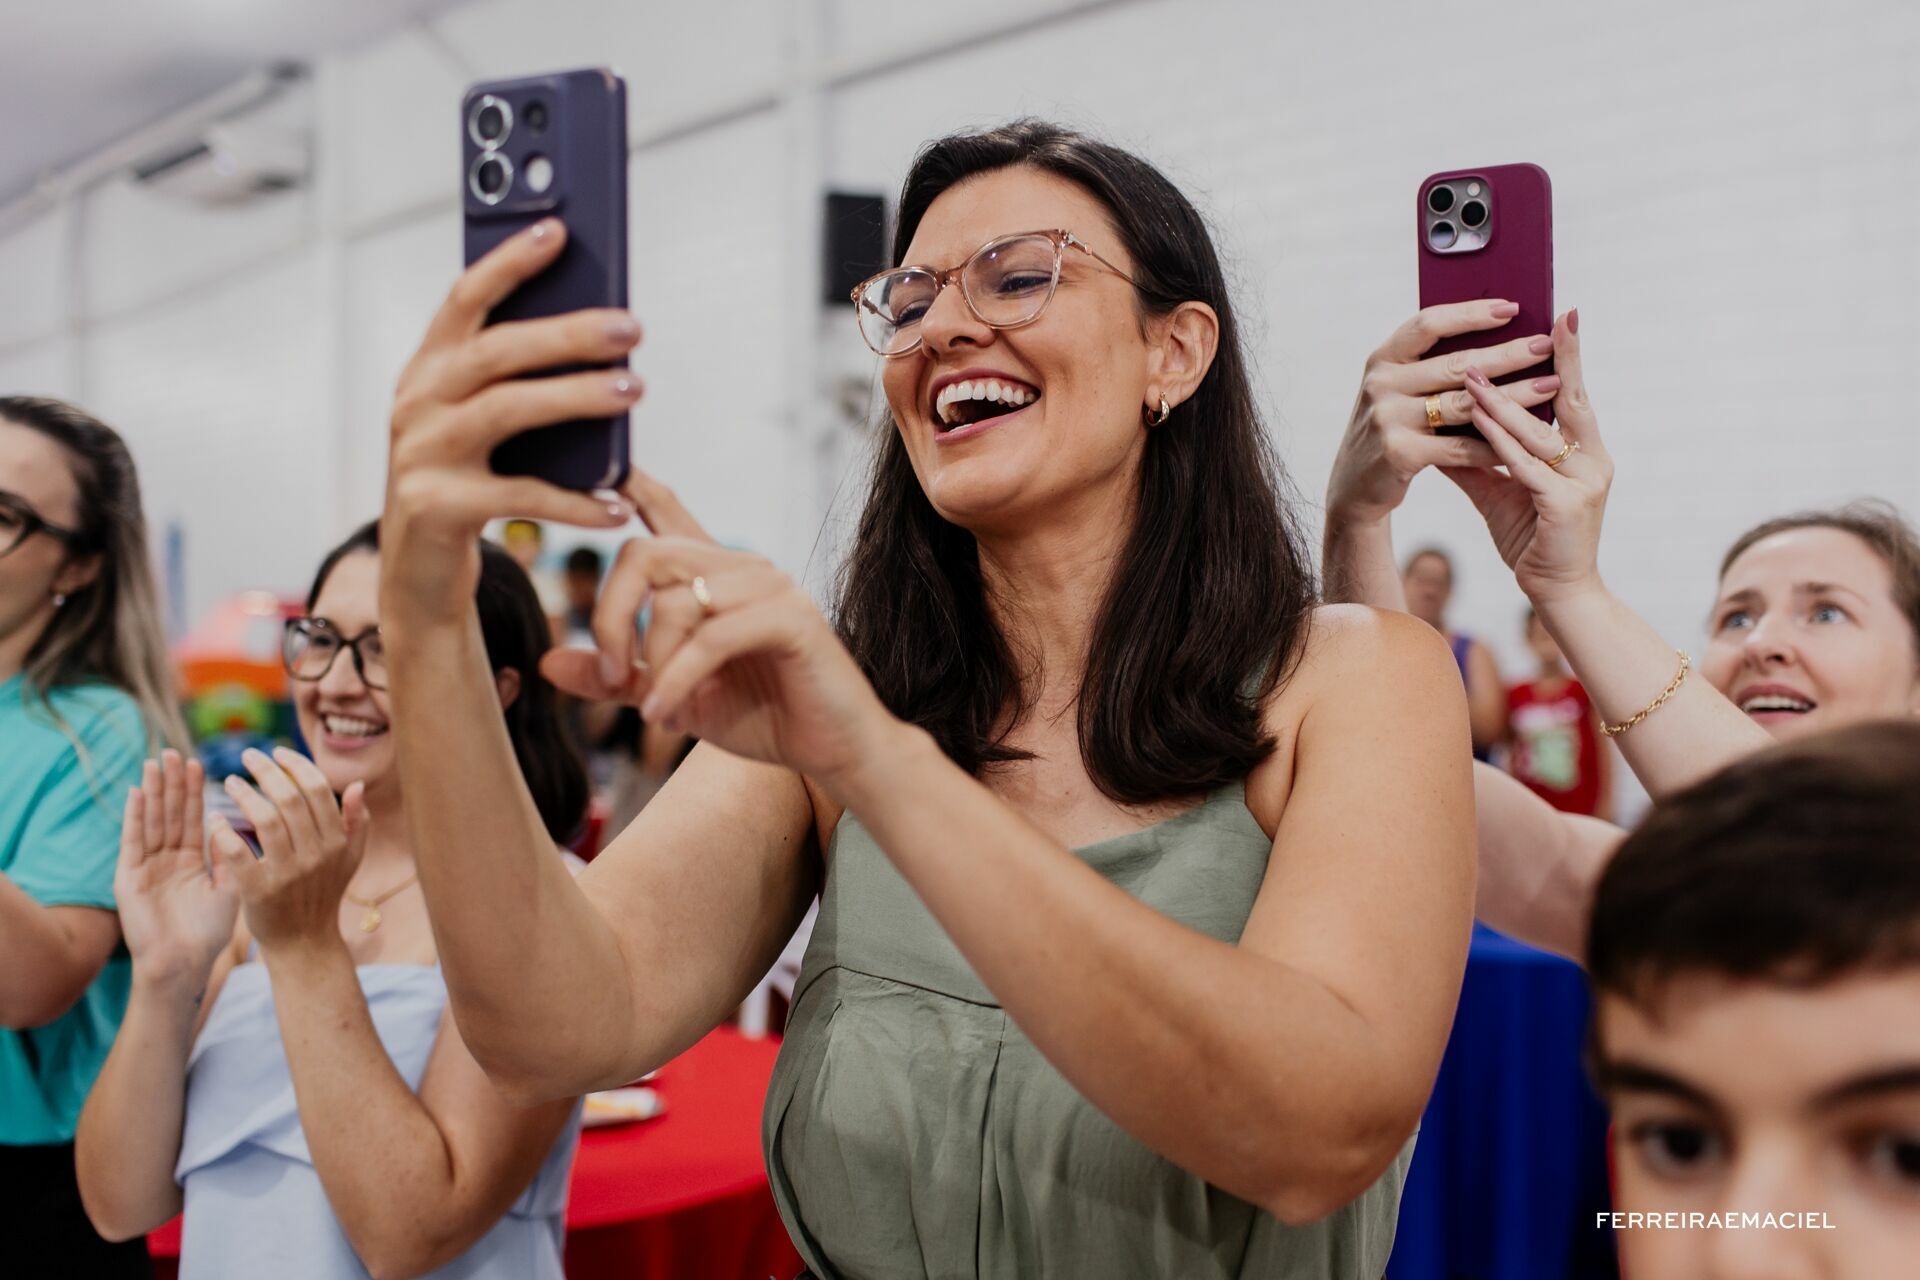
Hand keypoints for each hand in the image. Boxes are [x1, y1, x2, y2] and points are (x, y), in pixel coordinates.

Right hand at [115, 750, 238, 988]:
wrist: (183, 964)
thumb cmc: (208, 933)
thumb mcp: (229, 887)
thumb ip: (230, 854)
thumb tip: (230, 820)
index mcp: (192, 861)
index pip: (194, 818)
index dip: (195, 792)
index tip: (199, 762)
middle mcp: (168, 860)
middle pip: (170, 814)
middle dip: (172, 784)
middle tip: (174, 752)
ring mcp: (147, 867)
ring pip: (151, 821)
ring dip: (152, 792)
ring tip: (154, 763)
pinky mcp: (128, 877)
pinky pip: (132, 841)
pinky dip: (134, 817)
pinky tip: (136, 793)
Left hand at [211, 748, 369, 953]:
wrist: (304, 942)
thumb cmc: (323, 894)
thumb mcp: (349, 858)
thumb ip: (356, 821)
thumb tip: (356, 785)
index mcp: (337, 842)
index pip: (317, 790)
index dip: (296, 765)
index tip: (277, 751)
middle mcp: (316, 855)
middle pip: (290, 799)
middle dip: (268, 770)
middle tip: (248, 756)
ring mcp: (288, 874)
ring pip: (265, 819)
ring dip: (245, 794)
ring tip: (231, 782)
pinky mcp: (259, 891)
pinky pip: (239, 853)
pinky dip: (224, 833)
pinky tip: (214, 819)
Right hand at [382, 218, 639, 615]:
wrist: (418, 566)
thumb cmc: (467, 479)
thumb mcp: (482, 421)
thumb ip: (520, 380)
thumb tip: (603, 335)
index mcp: (429, 368)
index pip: (465, 299)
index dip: (510, 263)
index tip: (559, 230)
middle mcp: (417, 402)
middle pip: (497, 351)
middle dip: (567, 332)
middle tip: (630, 326)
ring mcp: (421, 454)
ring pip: (507, 410)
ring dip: (576, 396)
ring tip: (632, 389)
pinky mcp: (438, 507)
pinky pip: (520, 496)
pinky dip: (575, 501)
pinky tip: (617, 503)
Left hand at [539, 469, 899, 789]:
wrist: (835, 751)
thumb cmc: (765, 716)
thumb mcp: (673, 696)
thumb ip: (617, 676)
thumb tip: (547, 664)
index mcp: (716, 577)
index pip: (667, 512)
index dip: (632, 485)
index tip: (603, 468)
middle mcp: (742, 568)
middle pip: (643, 554)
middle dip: (610, 617)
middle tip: (613, 673)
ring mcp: (771, 586)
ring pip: (674, 603)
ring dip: (654, 666)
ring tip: (660, 712)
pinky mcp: (791, 619)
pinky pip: (711, 638)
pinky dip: (678, 681)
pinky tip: (670, 718)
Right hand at [1327, 299, 1560, 523]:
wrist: (1354, 486)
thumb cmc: (1391, 429)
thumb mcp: (1396, 390)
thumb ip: (1429, 365)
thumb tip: (1498, 335)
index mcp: (1382, 359)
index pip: (1429, 324)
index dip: (1470, 314)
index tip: (1513, 308)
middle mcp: (1381, 384)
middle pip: (1456, 364)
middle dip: (1508, 353)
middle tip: (1545, 346)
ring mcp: (1388, 419)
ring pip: (1465, 404)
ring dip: (1513, 396)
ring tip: (1549, 387)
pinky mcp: (1401, 453)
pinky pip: (1461, 446)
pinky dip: (1497, 443)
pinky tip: (1526, 438)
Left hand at [1441, 309, 1612, 605]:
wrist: (1557, 594)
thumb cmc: (1532, 539)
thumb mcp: (1503, 490)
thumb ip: (1479, 457)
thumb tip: (1445, 422)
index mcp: (1585, 452)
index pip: (1575, 394)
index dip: (1569, 355)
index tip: (1562, 314)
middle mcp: (1593, 461)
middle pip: (1569, 400)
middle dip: (1548, 359)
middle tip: (1523, 319)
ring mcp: (1583, 483)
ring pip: (1538, 432)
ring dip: (1502, 401)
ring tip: (1472, 371)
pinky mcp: (1564, 506)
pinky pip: (1525, 467)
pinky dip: (1498, 443)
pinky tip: (1476, 422)